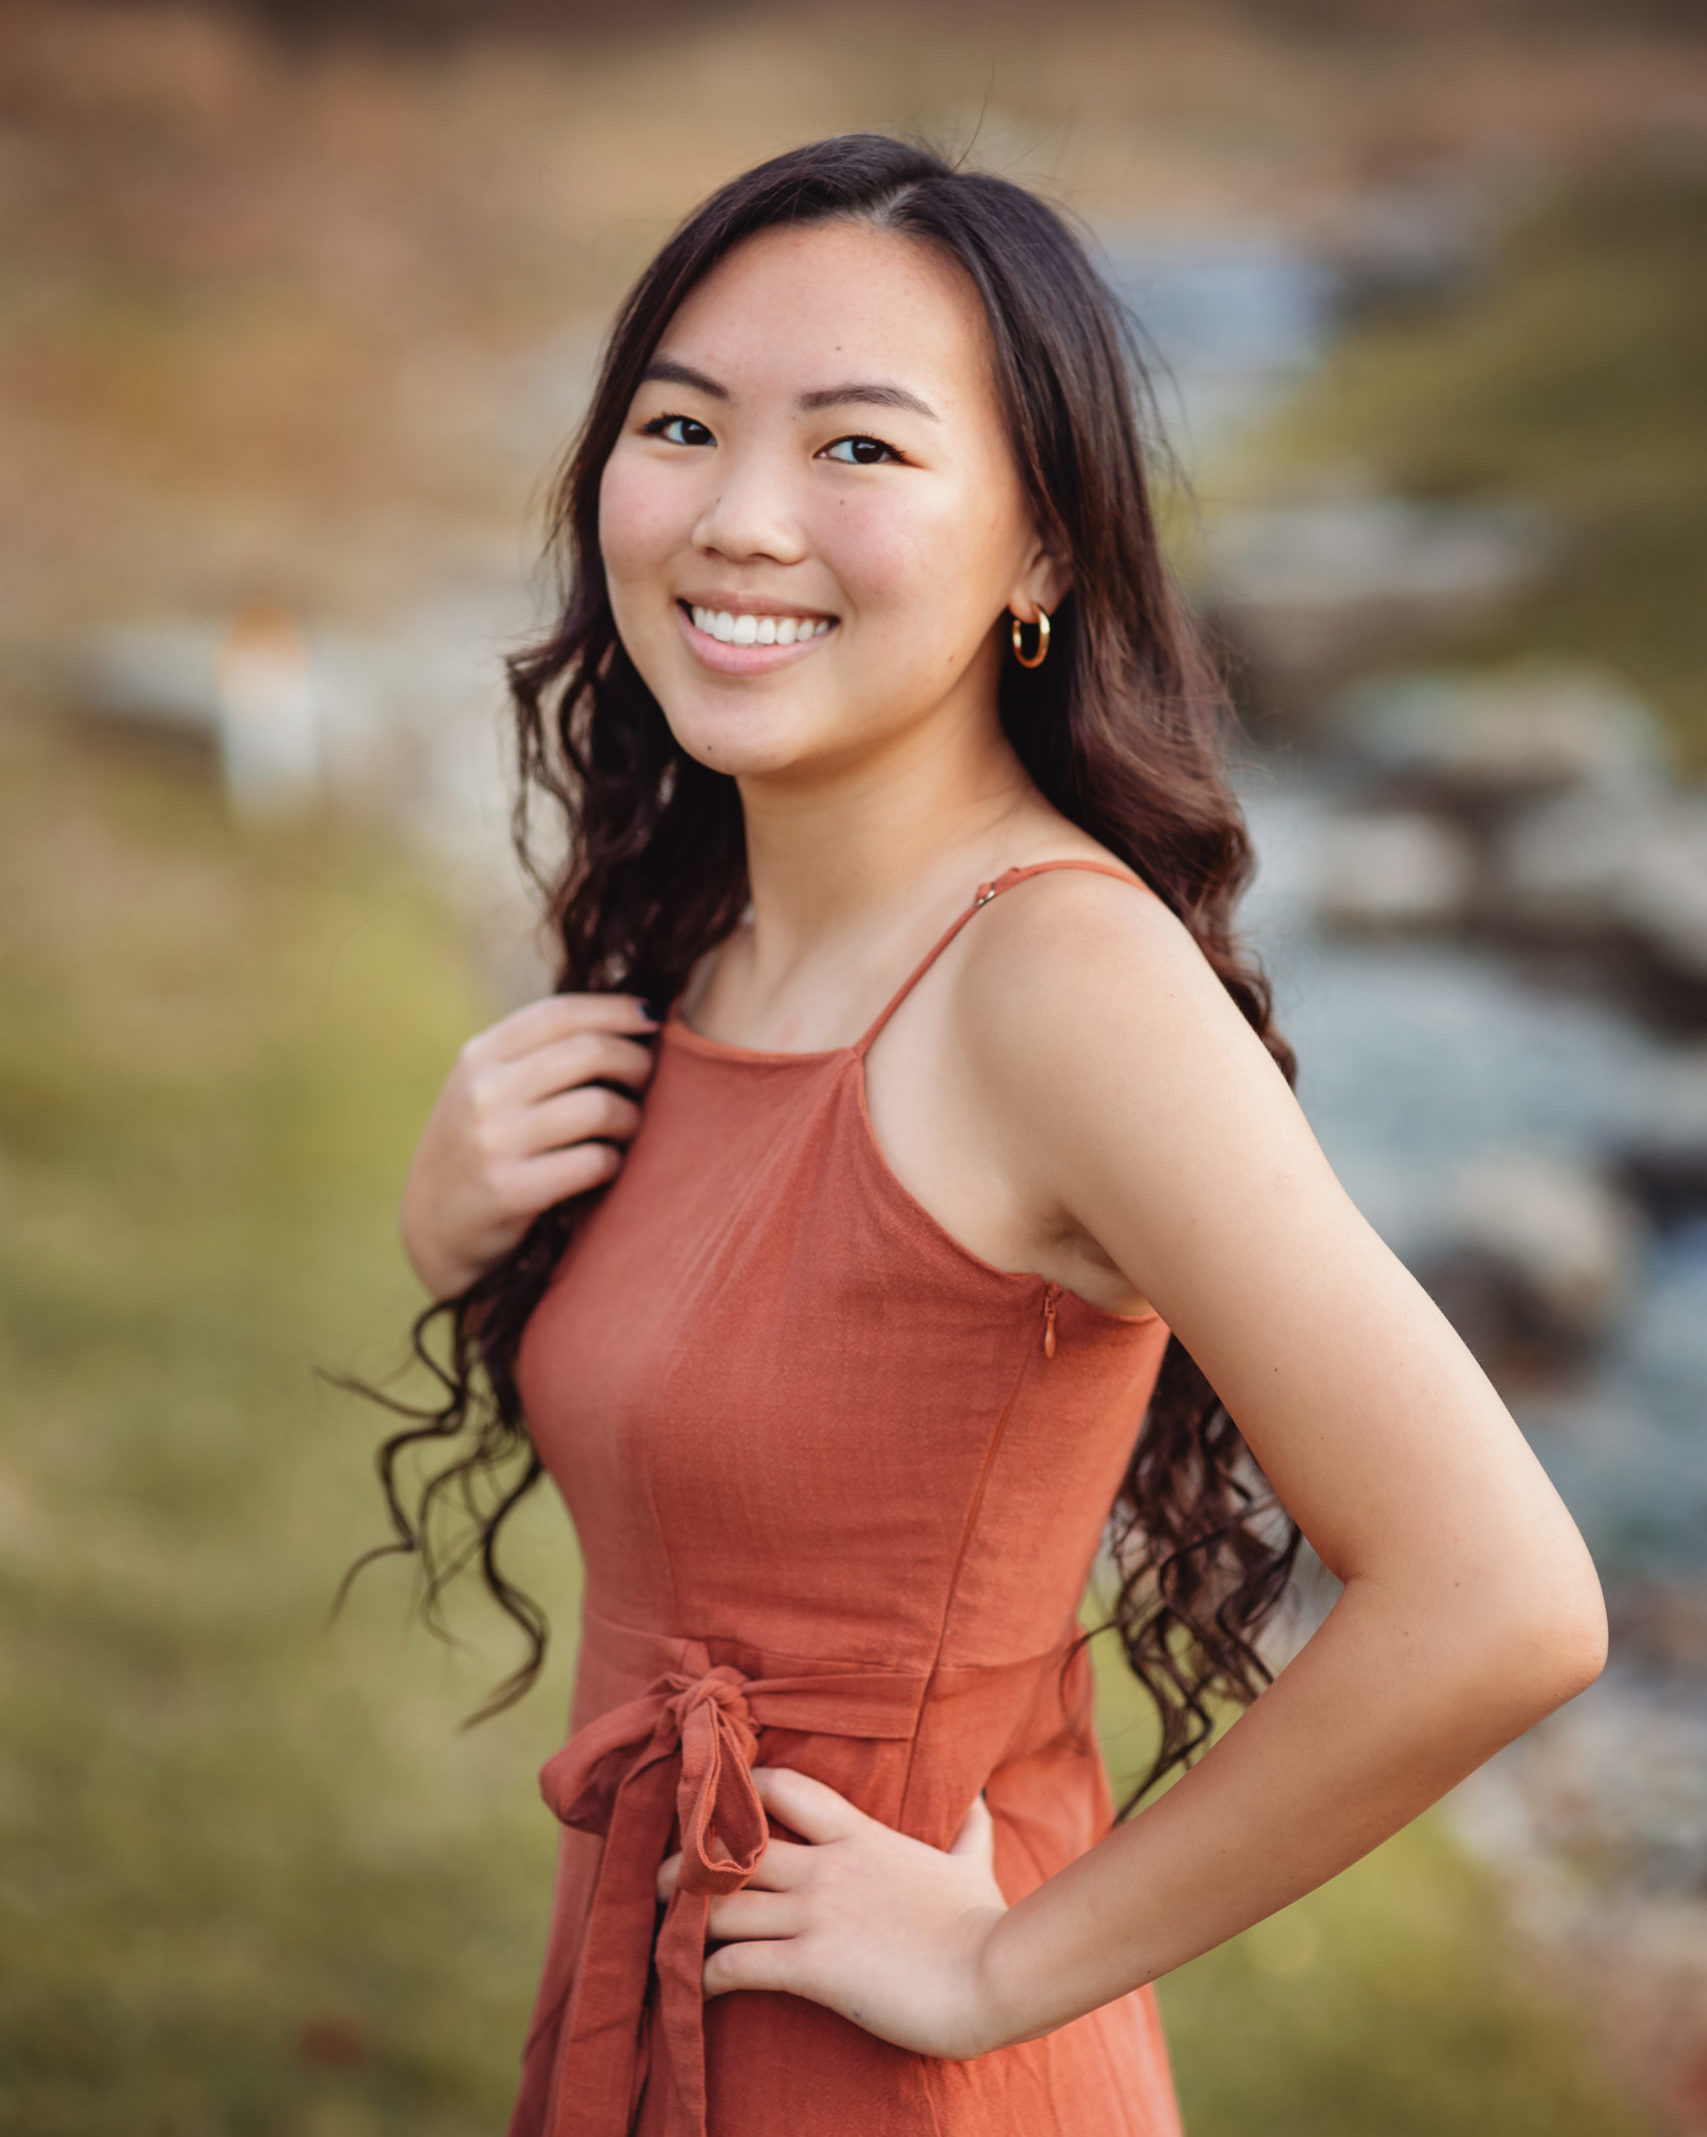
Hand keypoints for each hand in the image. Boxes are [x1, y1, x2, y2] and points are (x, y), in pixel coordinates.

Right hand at [399, 991, 660, 1298]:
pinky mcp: (510, 1190)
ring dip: (630, 1117)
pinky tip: (606, 1166)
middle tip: (647, 1079)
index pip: (560, 1013)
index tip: (654, 1016)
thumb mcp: (488, 1087)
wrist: (433, 1227)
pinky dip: (613, 1162)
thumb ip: (539, 1053)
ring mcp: (493, 1141)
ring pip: (599, 1107)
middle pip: (589, 1052)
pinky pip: (593, 1162)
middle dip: (635, 1062)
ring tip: (625, 1127)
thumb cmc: (481, 1146)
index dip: (616, 1009)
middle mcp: (482, 1091)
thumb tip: (629, 1014)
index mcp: (479, 1056)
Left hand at [656, 1766, 1012, 2061]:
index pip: (781, 1788)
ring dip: (686, 1919)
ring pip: (722, 1904)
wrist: (995, 1974)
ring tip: (666, 1934)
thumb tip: (979, 1802)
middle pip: (732, 1846)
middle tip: (662, 1879)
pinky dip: (706, 1975)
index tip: (711, 1807)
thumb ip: (967, 1831)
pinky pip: (738, 1964)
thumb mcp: (970, 1865)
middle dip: (687, 1861)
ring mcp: (817, 1914)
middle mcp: (827, 1867)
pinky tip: (695, 1987)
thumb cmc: (982, 1922)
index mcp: (858, 1835)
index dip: (739, 1792)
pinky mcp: (812, 1966)